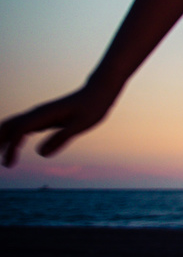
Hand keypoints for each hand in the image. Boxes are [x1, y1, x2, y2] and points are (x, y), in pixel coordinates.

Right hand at [2, 85, 116, 165]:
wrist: (98, 92)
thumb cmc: (92, 107)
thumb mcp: (81, 124)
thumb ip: (61, 138)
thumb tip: (41, 154)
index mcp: (44, 114)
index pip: (19, 132)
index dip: (11, 148)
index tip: (9, 164)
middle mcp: (37, 113)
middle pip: (8, 126)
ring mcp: (38, 115)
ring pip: (12, 125)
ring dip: (1, 139)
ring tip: (1, 159)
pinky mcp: (43, 118)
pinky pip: (21, 127)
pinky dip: (12, 137)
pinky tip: (11, 148)